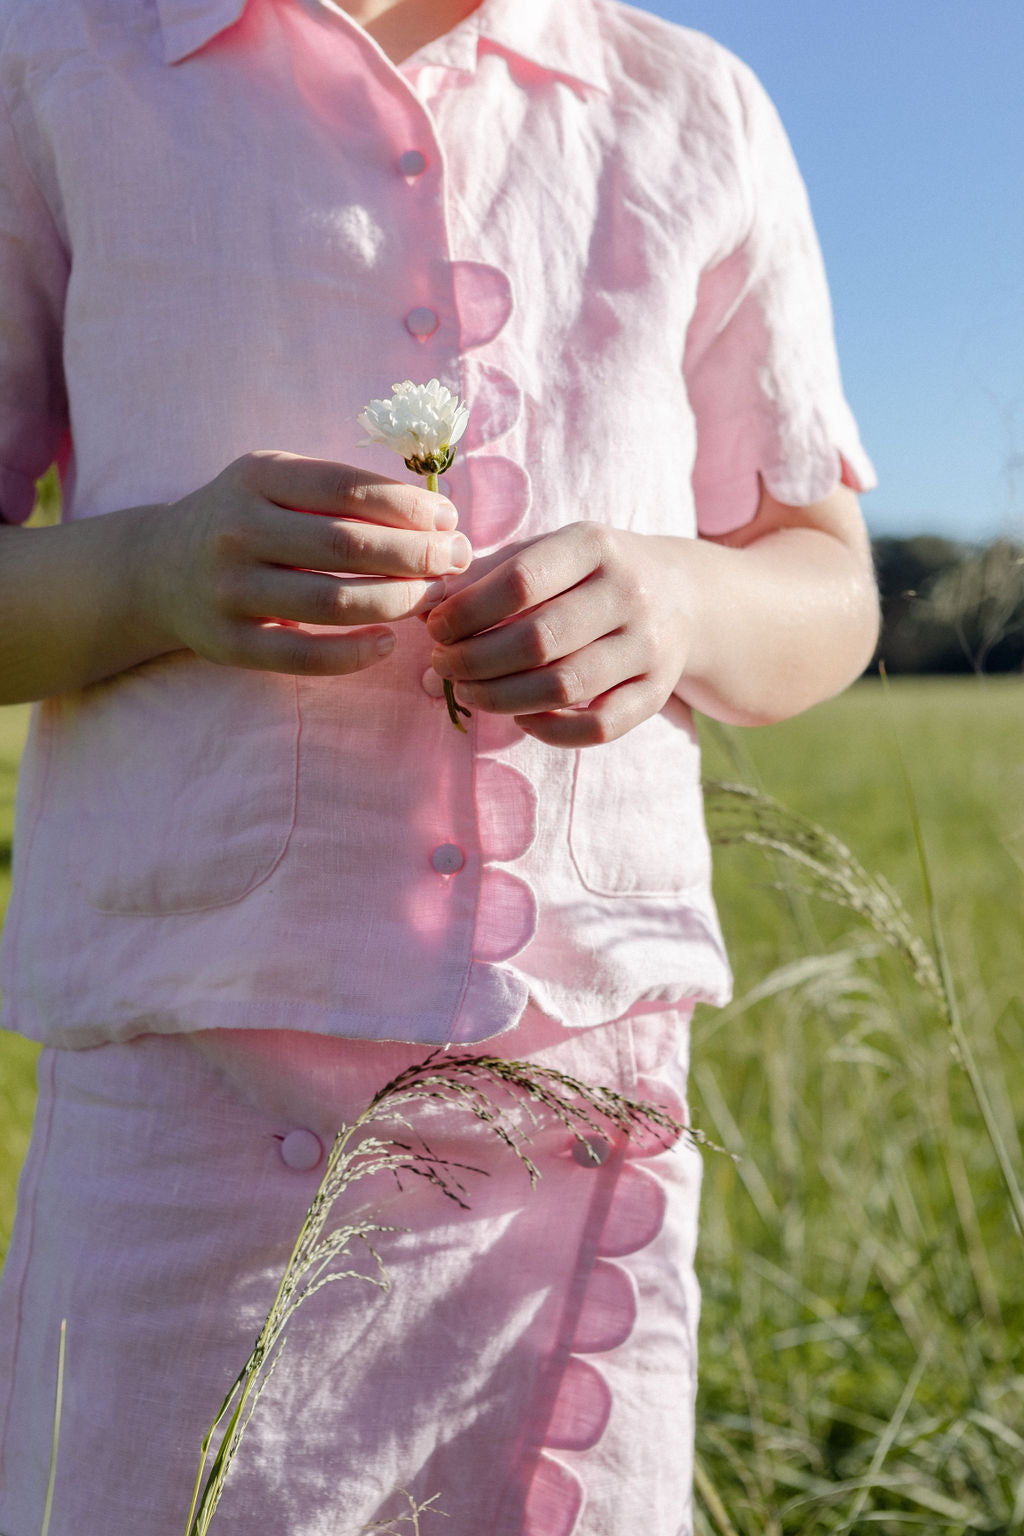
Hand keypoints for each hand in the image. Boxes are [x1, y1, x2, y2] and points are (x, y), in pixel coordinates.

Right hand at [149, 451, 471, 674]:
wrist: (157, 570)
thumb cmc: (245, 520)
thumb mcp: (277, 482)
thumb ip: (342, 491)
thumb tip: (437, 516)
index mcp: (257, 477)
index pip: (349, 488)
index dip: (410, 506)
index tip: (449, 519)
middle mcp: (239, 530)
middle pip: (347, 546)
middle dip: (417, 555)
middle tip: (456, 560)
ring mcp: (230, 590)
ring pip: (333, 603)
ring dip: (397, 602)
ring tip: (430, 598)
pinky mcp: (228, 644)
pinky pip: (304, 657)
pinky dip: (355, 655)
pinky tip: (387, 643)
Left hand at [425, 523, 692, 746]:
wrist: (682, 595)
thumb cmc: (590, 573)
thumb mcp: (548, 552)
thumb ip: (487, 575)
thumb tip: (424, 607)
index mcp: (595, 545)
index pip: (521, 581)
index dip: (467, 611)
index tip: (435, 628)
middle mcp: (629, 593)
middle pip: (539, 640)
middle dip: (476, 660)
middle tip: (442, 664)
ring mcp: (649, 646)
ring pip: (565, 687)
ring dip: (502, 698)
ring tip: (469, 692)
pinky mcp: (657, 692)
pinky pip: (598, 727)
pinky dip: (550, 730)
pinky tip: (520, 716)